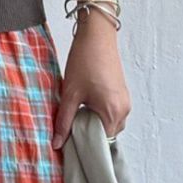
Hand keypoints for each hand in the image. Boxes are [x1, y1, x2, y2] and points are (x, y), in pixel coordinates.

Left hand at [51, 16, 129, 148]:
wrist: (97, 36)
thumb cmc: (84, 61)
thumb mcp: (70, 94)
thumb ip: (64, 121)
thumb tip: (57, 144)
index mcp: (112, 112)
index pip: (101, 143)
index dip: (86, 146)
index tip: (71, 146)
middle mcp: (124, 110)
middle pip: (107, 135)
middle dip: (90, 136)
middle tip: (71, 131)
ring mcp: (125, 102)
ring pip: (109, 125)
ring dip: (95, 125)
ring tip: (77, 118)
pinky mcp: (122, 94)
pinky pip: (112, 114)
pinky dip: (100, 115)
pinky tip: (85, 108)